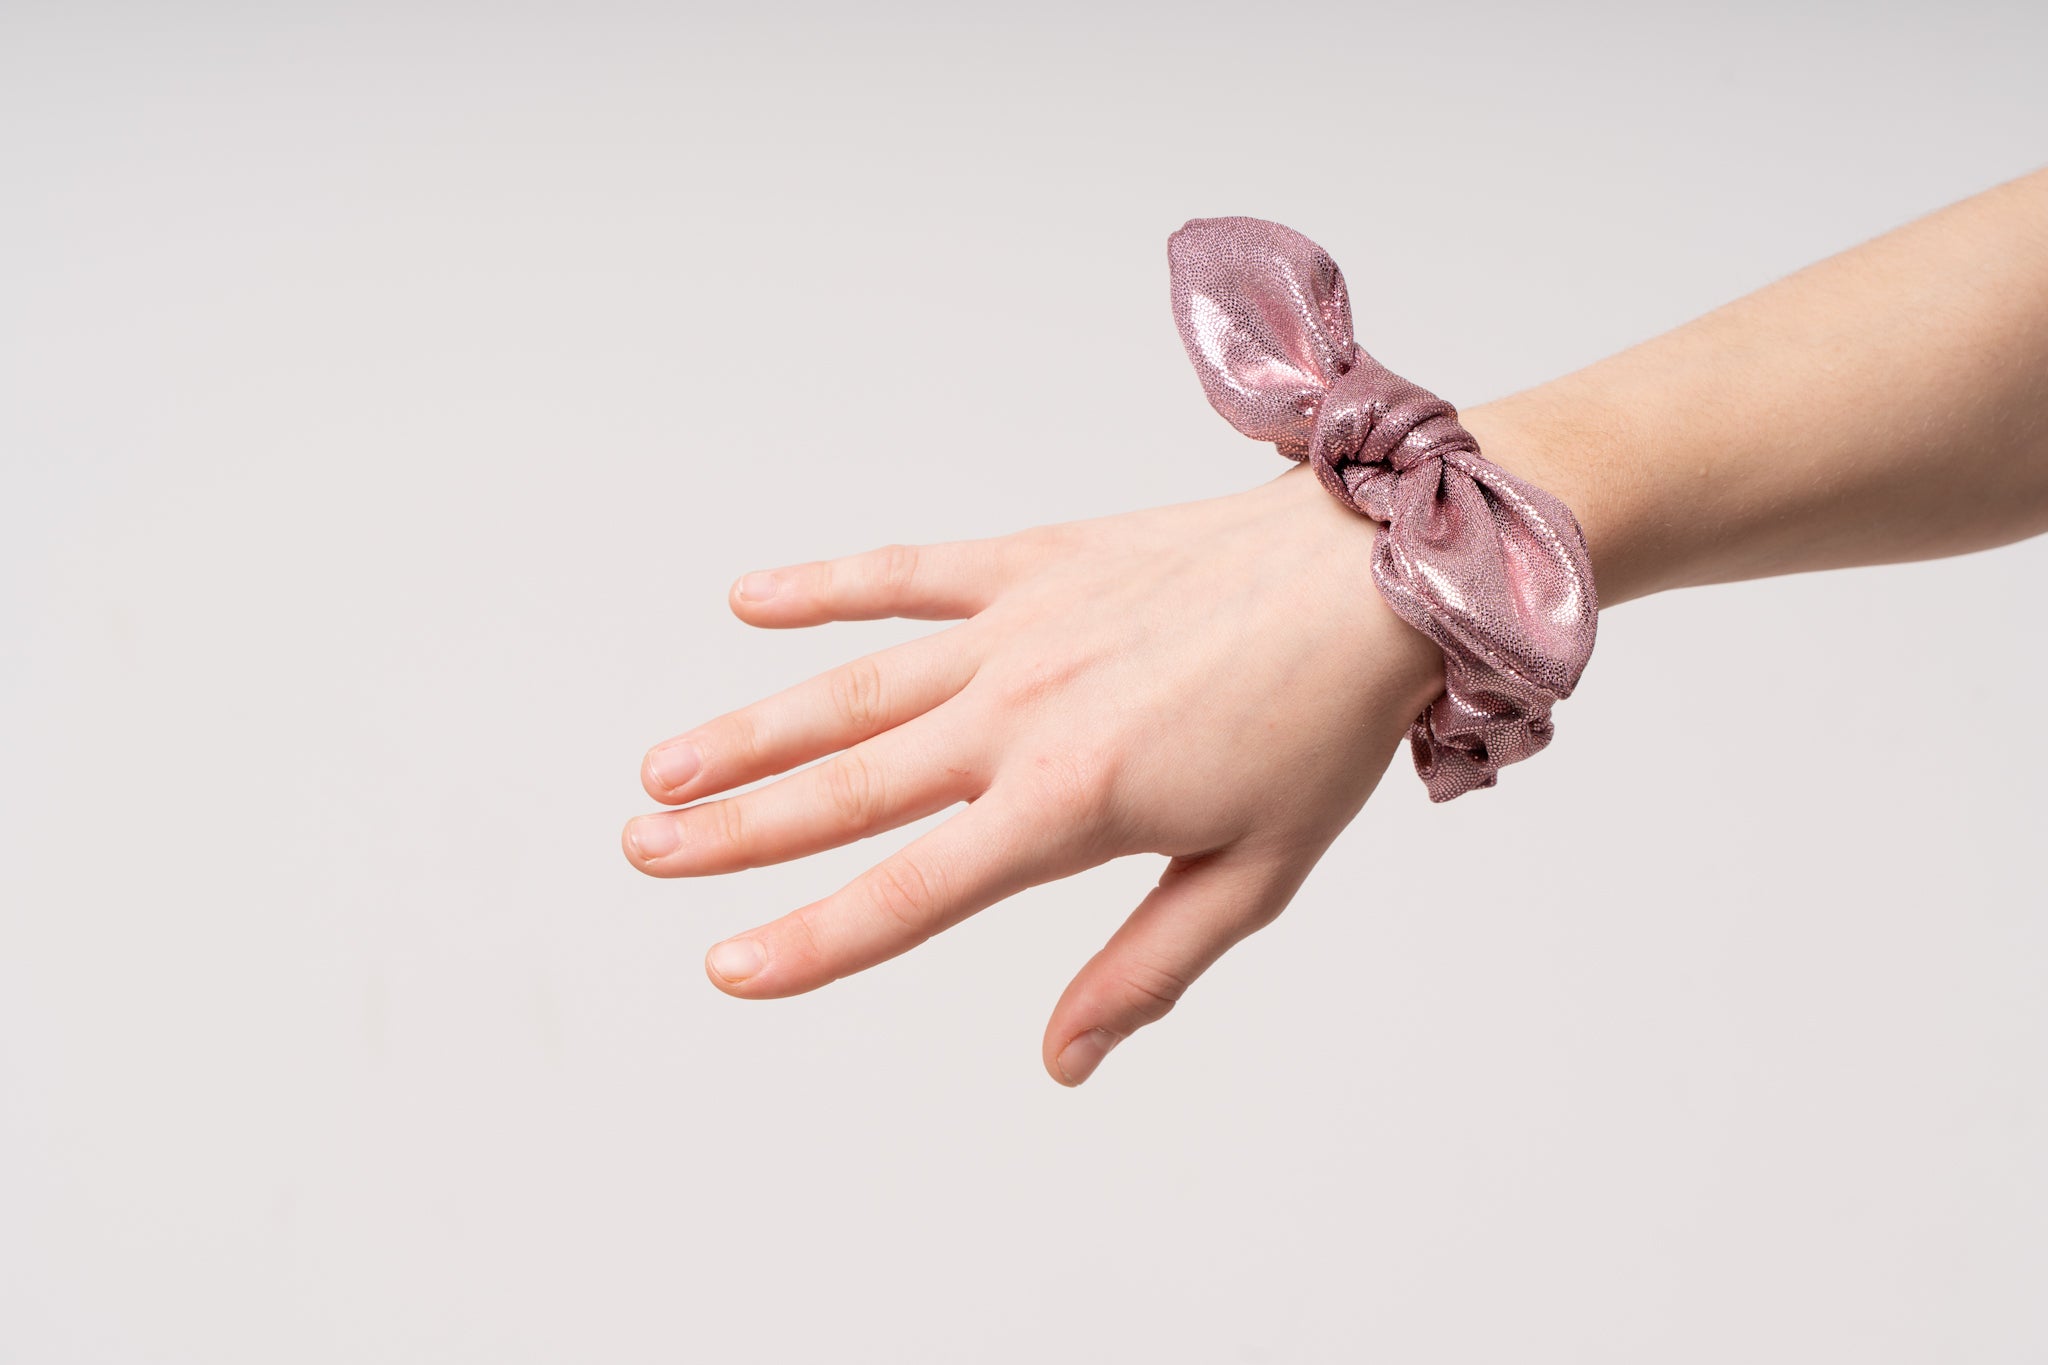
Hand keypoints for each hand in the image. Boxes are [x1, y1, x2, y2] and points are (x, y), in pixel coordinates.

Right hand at [622, 461, 1445, 1084]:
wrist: (1371, 573)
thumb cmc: (1321, 726)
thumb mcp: (1253, 874)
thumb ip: (1148, 967)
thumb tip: (1063, 1059)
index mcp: (1072, 801)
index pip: (914, 890)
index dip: (815, 938)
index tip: (727, 967)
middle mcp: (1021, 712)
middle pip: (851, 785)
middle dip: (738, 828)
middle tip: (643, 849)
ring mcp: (1018, 629)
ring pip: (857, 686)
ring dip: (754, 726)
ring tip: (666, 764)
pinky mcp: (1034, 562)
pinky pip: (910, 572)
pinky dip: (829, 584)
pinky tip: (750, 598)